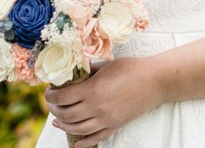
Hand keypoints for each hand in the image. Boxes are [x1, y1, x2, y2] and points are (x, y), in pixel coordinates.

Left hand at [45, 57, 161, 146]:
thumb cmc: (132, 68)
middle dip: (54, 109)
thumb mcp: (105, 65)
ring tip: (57, 119)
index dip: (50, 95)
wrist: (155, 81)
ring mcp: (106, 120)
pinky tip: (75, 142)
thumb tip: (72, 75)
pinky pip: (95, 138)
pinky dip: (82, 143)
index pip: (62, 98)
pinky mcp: (115, 126)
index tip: (49, 91)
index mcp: (92, 90)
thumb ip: (87, 72)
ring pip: (76, 129)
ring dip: (63, 124)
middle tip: (52, 103)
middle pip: (66, 114)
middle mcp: (96, 108)